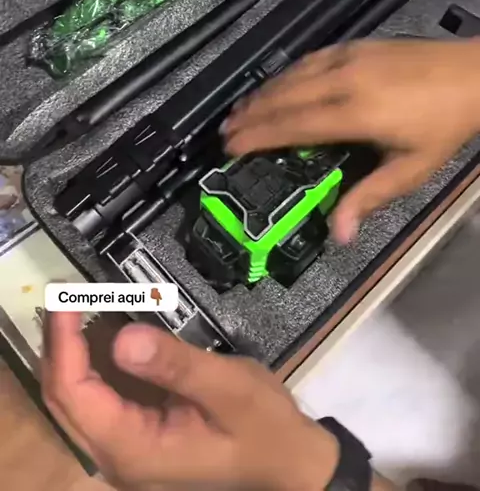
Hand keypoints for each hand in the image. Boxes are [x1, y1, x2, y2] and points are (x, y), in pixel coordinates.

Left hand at [42, 313, 338, 490]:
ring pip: (76, 401)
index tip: (67, 298)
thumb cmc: (266, 429)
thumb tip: (123, 337)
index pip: (75, 395)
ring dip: (71, 353)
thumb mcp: (229, 389)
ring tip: (76, 306)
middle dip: (60, 344)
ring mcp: (127, 452)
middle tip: (67, 293)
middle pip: (64, 400)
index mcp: (135, 450)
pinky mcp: (138, 440)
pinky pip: (99, 401)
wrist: (291, 463)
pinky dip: (91, 365)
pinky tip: (99, 334)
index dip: (64, 343)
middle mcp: (120, 457)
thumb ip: (176, 364)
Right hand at [224, 39, 479, 242]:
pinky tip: (278, 82)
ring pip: (293, 75)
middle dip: (251, 114)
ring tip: (241, 109)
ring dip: (264, 93)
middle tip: (225, 130)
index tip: (232, 147)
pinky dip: (287, 73)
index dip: (259, 136)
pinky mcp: (356, 45)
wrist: (473, 73)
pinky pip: (310, 58)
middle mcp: (344, 81)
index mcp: (356, 113)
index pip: (294, 126)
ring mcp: (349, 58)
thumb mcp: (412, 169)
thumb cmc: (444, 125)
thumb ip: (370, 196)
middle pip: (285, 97)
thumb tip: (338, 232)